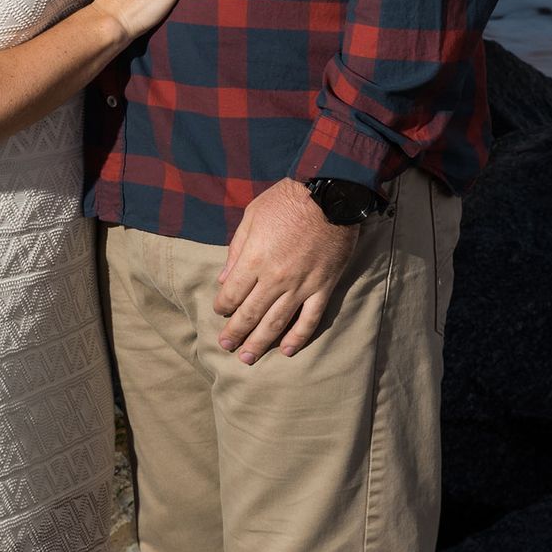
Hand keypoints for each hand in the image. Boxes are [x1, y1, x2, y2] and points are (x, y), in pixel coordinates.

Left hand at [213, 179, 359, 363]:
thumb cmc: (288, 200)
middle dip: (235, 333)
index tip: (220, 312)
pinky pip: (310, 318)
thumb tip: (225, 279)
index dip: (223, 307)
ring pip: (276, 322)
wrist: (332, 194)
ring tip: (247, 358)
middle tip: (225, 347)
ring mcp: (301, 285)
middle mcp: (275, 278)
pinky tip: (286, 351)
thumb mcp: (253, 216)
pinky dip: (298, 337)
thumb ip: (237, 249)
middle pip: (250, 314)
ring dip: (259, 342)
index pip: (232, 294)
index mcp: (255, 259)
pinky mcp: (323, 287)